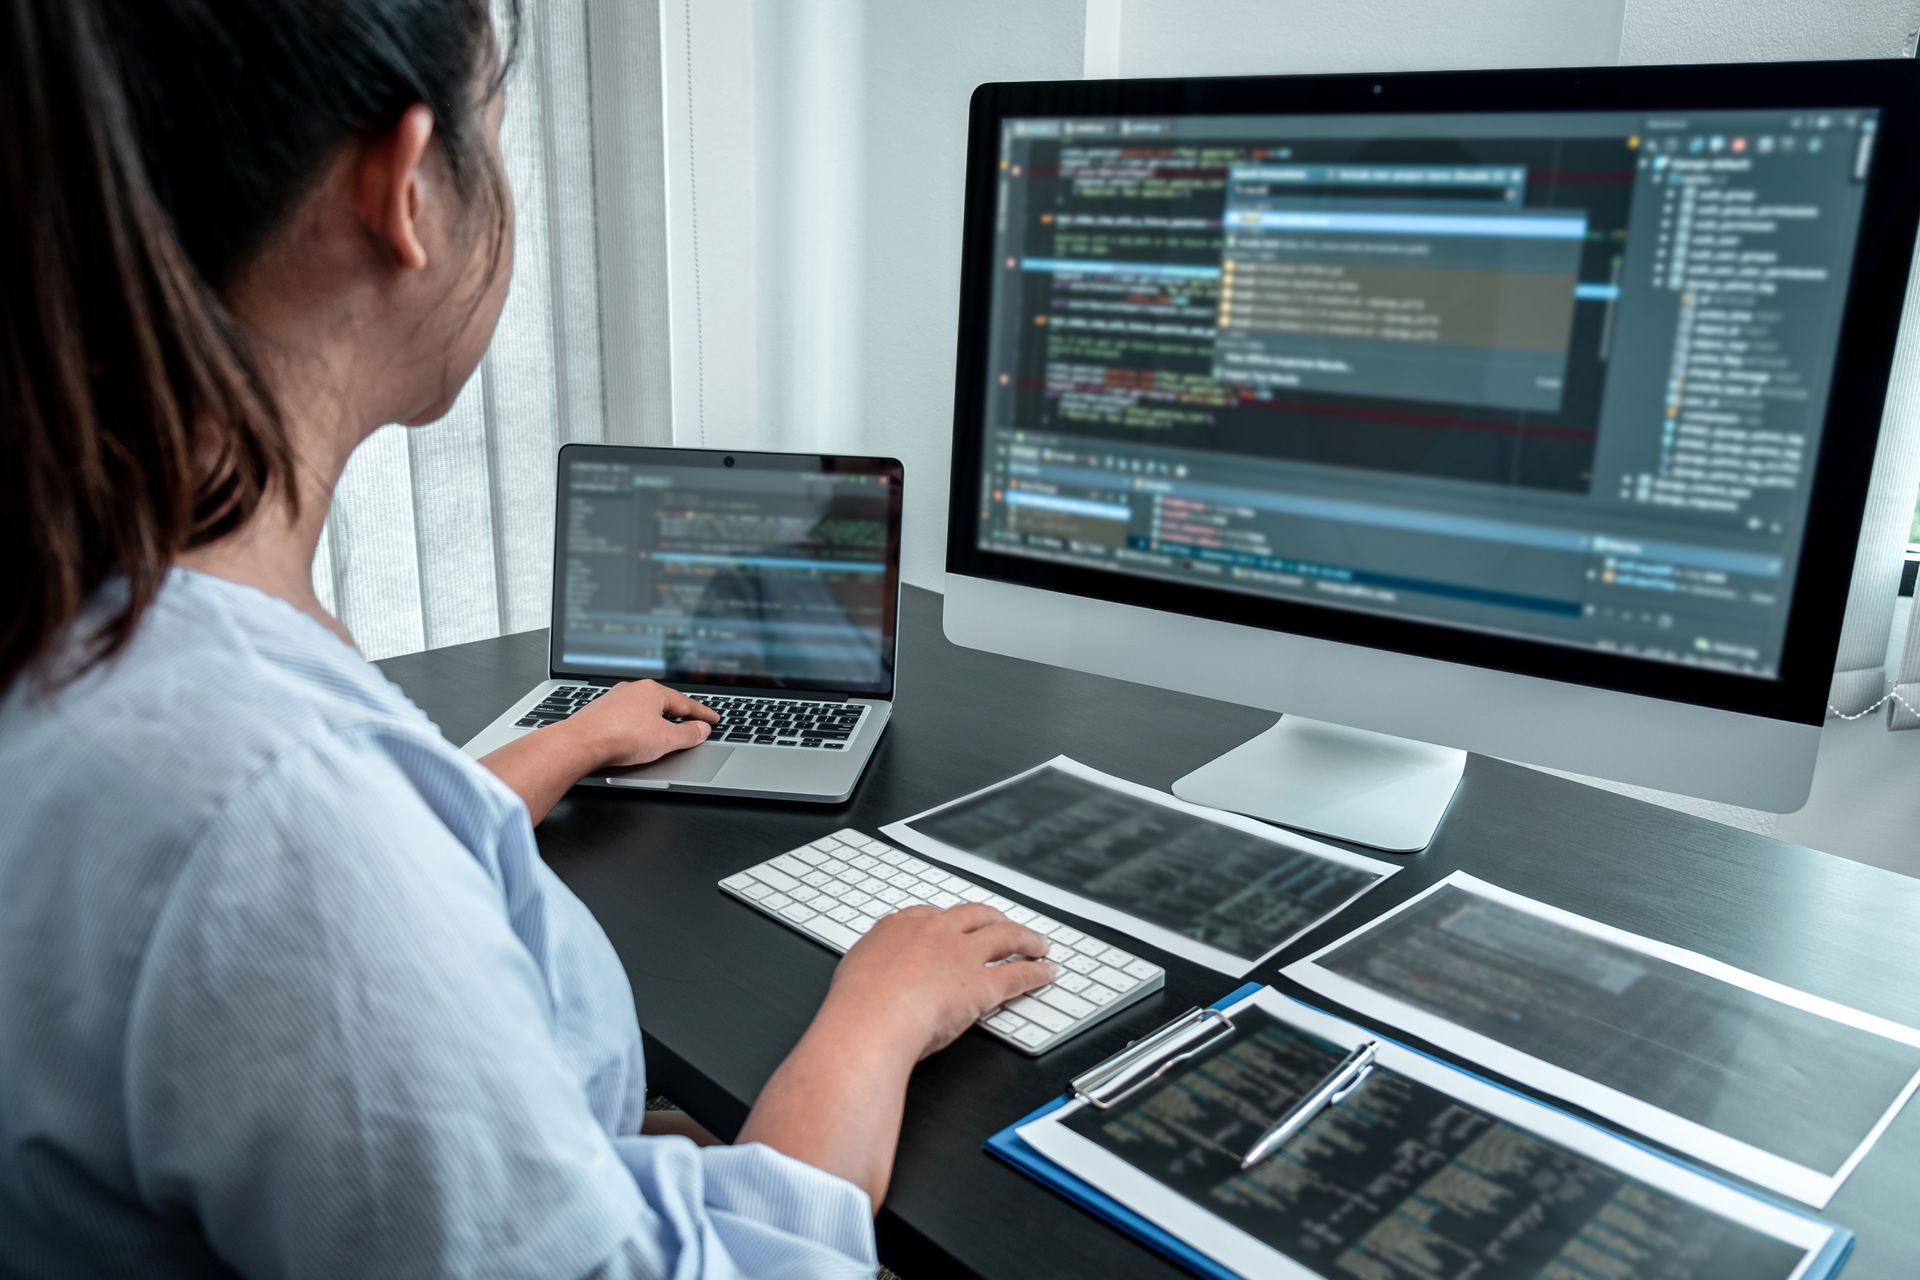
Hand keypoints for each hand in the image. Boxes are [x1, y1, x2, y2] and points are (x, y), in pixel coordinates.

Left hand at [564, 679, 719, 768]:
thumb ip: (688, 734)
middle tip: (693, 724)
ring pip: (642, 711)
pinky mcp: (599, 715)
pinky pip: (626, 720)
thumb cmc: (621, 737)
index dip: (702, 714)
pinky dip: (637, 728)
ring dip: (656, 722)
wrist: (580, 744)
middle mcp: (631, 691)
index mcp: (651, 690)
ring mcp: (613, 701)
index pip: (685, 703)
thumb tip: (701, 730)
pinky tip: (636, 739)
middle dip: (679, 715)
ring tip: (665, 734)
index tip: (712, 719)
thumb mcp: (666, 739)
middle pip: (663, 704)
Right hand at [821, 904, 1057, 1060]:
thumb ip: (872, 967)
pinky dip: (1036, 973)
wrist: (869, 1020)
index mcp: (900, 927)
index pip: (933, 915)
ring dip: (1026, 939)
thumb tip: (873, 977)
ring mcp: (961, 954)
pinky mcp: (982, 983)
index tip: (957, 925)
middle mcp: (935, 932)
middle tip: (1004, 925)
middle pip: (974, 916)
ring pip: (1004, 936)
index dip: (951, 921)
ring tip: (1038, 944)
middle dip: (993, 919)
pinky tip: (1046, 973)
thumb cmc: (856, 1006)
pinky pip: (1017, 974)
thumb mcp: (855, 972)